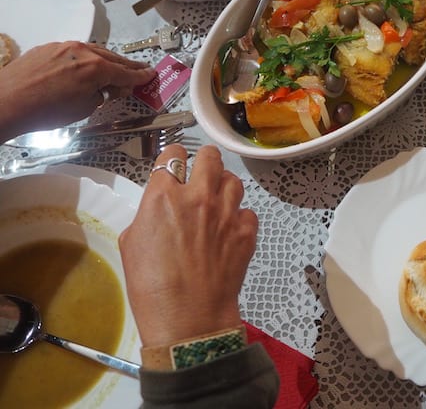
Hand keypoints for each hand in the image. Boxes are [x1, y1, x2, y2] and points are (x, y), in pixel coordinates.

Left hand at [0, 41, 155, 140]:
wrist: (6, 102)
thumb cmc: (43, 111)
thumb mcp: (82, 109)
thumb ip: (100, 95)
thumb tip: (104, 89)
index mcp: (96, 68)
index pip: (126, 72)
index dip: (140, 76)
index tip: (150, 75)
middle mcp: (82, 52)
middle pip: (112, 59)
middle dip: (127, 67)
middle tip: (139, 70)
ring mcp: (63, 47)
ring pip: (93, 52)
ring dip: (105, 62)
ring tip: (112, 72)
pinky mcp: (47, 48)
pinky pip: (73, 52)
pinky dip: (83, 60)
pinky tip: (82, 70)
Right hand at [119, 145, 257, 347]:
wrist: (188, 317)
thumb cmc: (151, 287)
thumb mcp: (131, 243)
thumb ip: (148, 214)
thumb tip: (158, 208)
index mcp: (163, 196)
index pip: (171, 154)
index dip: (172, 159)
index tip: (173, 166)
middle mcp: (198, 196)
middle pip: (210, 156)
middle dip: (204, 161)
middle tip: (200, 173)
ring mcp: (226, 212)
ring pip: (233, 179)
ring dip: (224, 186)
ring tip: (217, 201)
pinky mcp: (246, 230)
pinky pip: (247, 211)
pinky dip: (239, 217)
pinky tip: (229, 229)